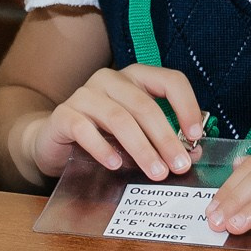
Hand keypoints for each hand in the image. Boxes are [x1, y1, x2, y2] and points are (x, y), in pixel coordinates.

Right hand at [26, 64, 205, 181]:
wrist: (55, 141)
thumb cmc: (102, 136)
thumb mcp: (136, 134)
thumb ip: (162, 139)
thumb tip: (193, 153)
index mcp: (135, 78)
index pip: (169, 80)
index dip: (187, 106)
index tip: (196, 135)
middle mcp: (110, 80)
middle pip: (144, 105)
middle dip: (165, 138)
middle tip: (179, 165)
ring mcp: (85, 95)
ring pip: (119, 118)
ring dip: (141, 147)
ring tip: (156, 172)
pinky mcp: (64, 115)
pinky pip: (85, 129)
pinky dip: (103, 148)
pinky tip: (115, 165)